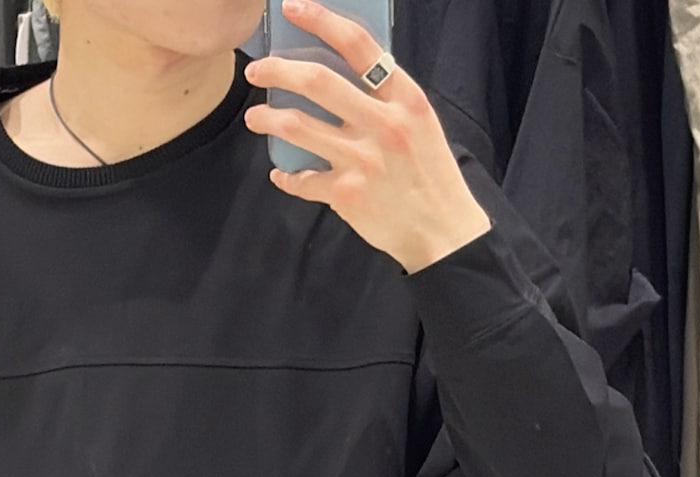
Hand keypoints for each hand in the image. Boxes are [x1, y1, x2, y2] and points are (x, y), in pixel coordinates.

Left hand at [243, 0, 491, 272]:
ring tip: (256, 117)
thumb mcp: (420, 123)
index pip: (359, 45)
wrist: (443, 231)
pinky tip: (281, 174)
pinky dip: (287, 177)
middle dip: (278, 70)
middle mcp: (383, 123)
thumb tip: (344, 72)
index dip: (321, 20)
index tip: (292, 8)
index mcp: (405, 98)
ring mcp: (363, 159)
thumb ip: (387, 97)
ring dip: (269, 118)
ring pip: (298, 126)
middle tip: (256, 70)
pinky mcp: (347, 194)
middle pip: (317, 81)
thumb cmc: (431, 175)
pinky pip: (303, 179)